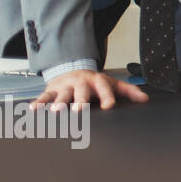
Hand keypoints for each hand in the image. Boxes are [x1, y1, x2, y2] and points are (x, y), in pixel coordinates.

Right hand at [30, 69, 148, 110]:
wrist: (74, 70)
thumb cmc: (96, 83)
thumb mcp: (114, 84)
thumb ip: (130, 92)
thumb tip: (145, 99)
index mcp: (98, 82)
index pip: (104, 89)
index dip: (107, 97)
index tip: (109, 106)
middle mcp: (82, 83)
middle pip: (81, 91)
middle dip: (80, 100)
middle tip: (79, 110)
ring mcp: (66, 86)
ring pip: (62, 94)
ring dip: (59, 102)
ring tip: (56, 111)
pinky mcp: (52, 89)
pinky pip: (44, 96)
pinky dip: (39, 103)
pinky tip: (35, 110)